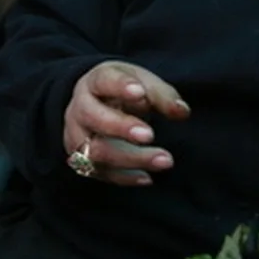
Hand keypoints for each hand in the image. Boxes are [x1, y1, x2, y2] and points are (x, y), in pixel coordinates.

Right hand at [63, 61, 190, 185]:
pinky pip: (99, 173)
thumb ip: (162, 96)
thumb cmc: (124, 92)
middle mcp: (80, 108)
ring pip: (95, 151)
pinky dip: (124, 177)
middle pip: (93, 117)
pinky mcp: (81, 160)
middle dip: (121, 127)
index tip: (140, 93)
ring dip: (130, 158)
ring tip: (164, 160)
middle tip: (150, 134)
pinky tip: (147, 178)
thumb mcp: (143, 84)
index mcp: (95, 82)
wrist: (99, 107)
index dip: (120, 86)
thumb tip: (181, 111)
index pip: (103, 80)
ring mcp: (76, 136)